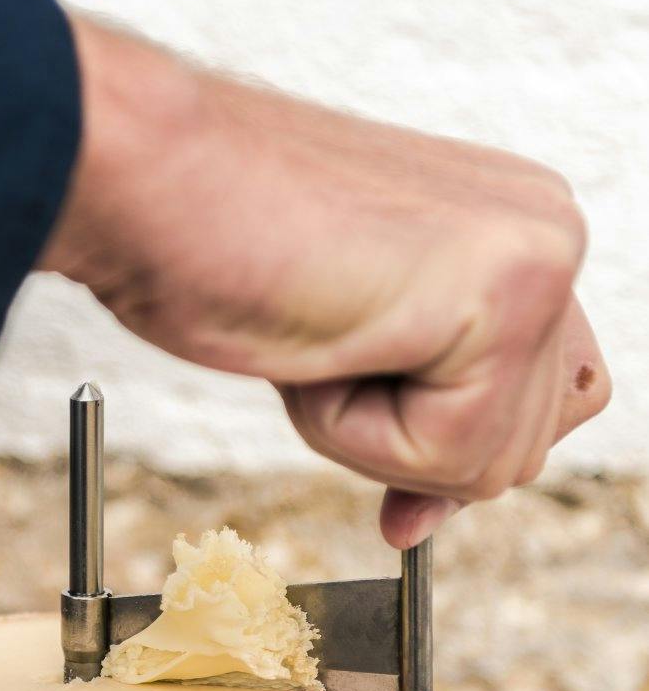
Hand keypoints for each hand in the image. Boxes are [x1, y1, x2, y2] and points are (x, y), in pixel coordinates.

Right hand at [43, 16, 610, 544]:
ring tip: (314, 328)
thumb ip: (421, 403)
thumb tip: (425, 519)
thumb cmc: (209, 237)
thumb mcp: (348, 333)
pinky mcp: (507, 289)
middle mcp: (547, 226)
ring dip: (370, 435)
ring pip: (486, 463)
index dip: (454, 451)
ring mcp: (539, 253)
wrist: (143, 170)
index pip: (545, 401)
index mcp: (515, 224)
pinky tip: (317, 333)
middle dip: (406, 442)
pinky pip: (446, 453)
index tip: (400, 494)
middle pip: (522, 450)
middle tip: (322, 344)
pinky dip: (355, 431)